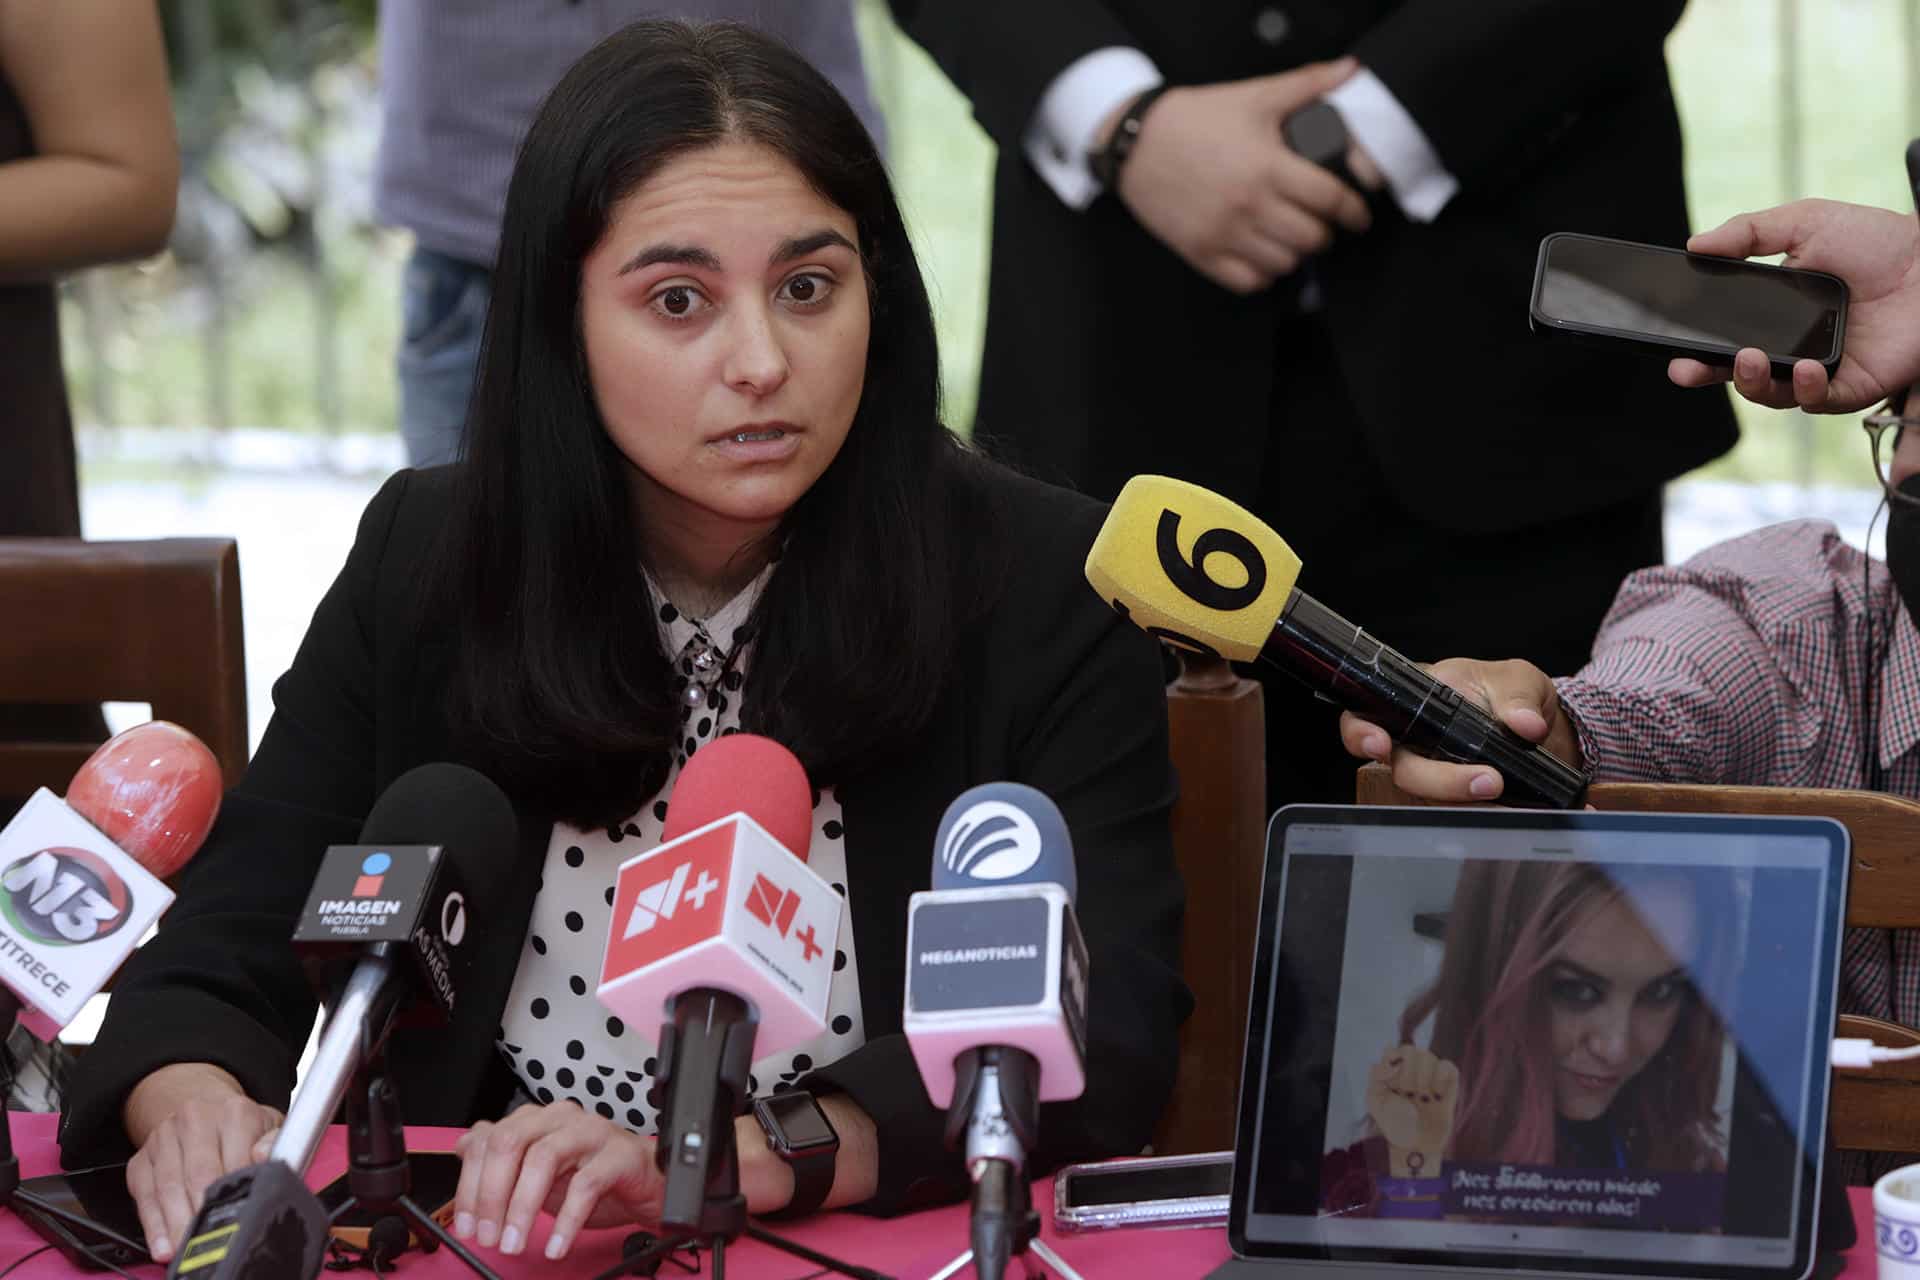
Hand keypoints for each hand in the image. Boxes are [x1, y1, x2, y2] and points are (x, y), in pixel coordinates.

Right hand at [122, 1063, 283, 1262]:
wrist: (205, 1107)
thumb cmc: (242, 1126)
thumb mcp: (269, 1127)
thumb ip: (275, 1143)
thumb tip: (265, 1156)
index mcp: (234, 1112)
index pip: (234, 1160)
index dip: (236, 1195)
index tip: (239, 1220)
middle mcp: (195, 1119)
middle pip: (198, 1175)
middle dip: (204, 1213)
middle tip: (212, 1241)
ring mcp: (164, 1138)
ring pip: (168, 1188)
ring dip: (177, 1223)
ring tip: (187, 1247)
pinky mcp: (141, 1158)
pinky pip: (144, 1195)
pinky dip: (153, 1224)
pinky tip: (164, 1243)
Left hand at [451, 1101, 662, 1260]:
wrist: (648, 1184)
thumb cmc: (593, 1177)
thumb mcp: (538, 1174)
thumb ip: (503, 1160)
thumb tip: (463, 1149)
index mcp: (537, 1120)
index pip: (488, 1139)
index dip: (470, 1185)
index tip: (466, 1225)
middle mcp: (561, 1118)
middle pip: (511, 1143)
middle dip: (491, 1195)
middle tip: (488, 1237)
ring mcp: (591, 1132)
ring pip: (543, 1159)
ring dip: (522, 1208)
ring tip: (515, 1243)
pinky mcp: (619, 1156)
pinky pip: (585, 1186)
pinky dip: (565, 1221)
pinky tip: (555, 1245)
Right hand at [1108, 60, 1371, 293]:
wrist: (1136, 143)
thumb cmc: (1195, 119)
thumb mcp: (1253, 96)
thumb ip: (1305, 85)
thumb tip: (1348, 70)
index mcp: (1267, 166)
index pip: (1329, 200)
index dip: (1353, 211)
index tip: (1358, 215)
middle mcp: (1247, 204)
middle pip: (1311, 238)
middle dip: (1324, 232)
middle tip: (1320, 223)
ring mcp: (1223, 233)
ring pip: (1283, 264)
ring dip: (1294, 254)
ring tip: (1290, 237)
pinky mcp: (1201, 252)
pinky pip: (1248, 282)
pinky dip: (1263, 273)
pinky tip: (1262, 254)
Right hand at [1339, 657, 1580, 800]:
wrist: (1538, 727)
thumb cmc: (1512, 694)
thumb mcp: (1519, 680)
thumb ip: (1518, 697)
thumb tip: (1526, 724)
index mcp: (1416, 697)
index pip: (1369, 713)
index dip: (1362, 733)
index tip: (1382, 746)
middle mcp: (1415, 738)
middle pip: (1402, 767)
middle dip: (1439, 779)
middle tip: (1486, 780)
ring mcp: (1433, 770)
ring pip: (1427, 796)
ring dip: (1461, 799)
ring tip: (1502, 790)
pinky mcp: (1453, 797)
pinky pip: (1453, 812)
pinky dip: (1477, 812)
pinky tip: (1502, 806)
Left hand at [1365, 1044, 1458, 1176]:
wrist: (1415, 1146)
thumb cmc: (1394, 1125)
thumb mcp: (1375, 1102)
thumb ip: (1376, 1076)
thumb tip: (1388, 1056)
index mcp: (1393, 1071)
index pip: (1392, 1050)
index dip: (1391, 1060)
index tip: (1392, 1081)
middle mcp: (1412, 1070)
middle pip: (1411, 1050)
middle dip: (1407, 1074)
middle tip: (1407, 1094)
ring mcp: (1430, 1077)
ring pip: (1429, 1056)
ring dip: (1423, 1077)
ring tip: (1421, 1097)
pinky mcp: (1448, 1086)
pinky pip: (1449, 1066)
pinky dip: (1442, 1076)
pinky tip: (1435, 1094)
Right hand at [1668, 199, 1919, 412]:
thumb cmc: (1875, 240)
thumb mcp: (1804, 223)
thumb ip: (1748, 231)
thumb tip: (1695, 244)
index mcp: (1772, 313)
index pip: (1723, 338)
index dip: (1695, 348)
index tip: (1673, 351)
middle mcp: (1791, 346)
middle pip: (1738, 373)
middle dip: (1706, 375)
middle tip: (1688, 368)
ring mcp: (1820, 369)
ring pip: (1772, 394)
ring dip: (1752, 383)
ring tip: (1749, 359)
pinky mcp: (1851, 386)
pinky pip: (1818, 403)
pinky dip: (1807, 391)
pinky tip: (1807, 370)